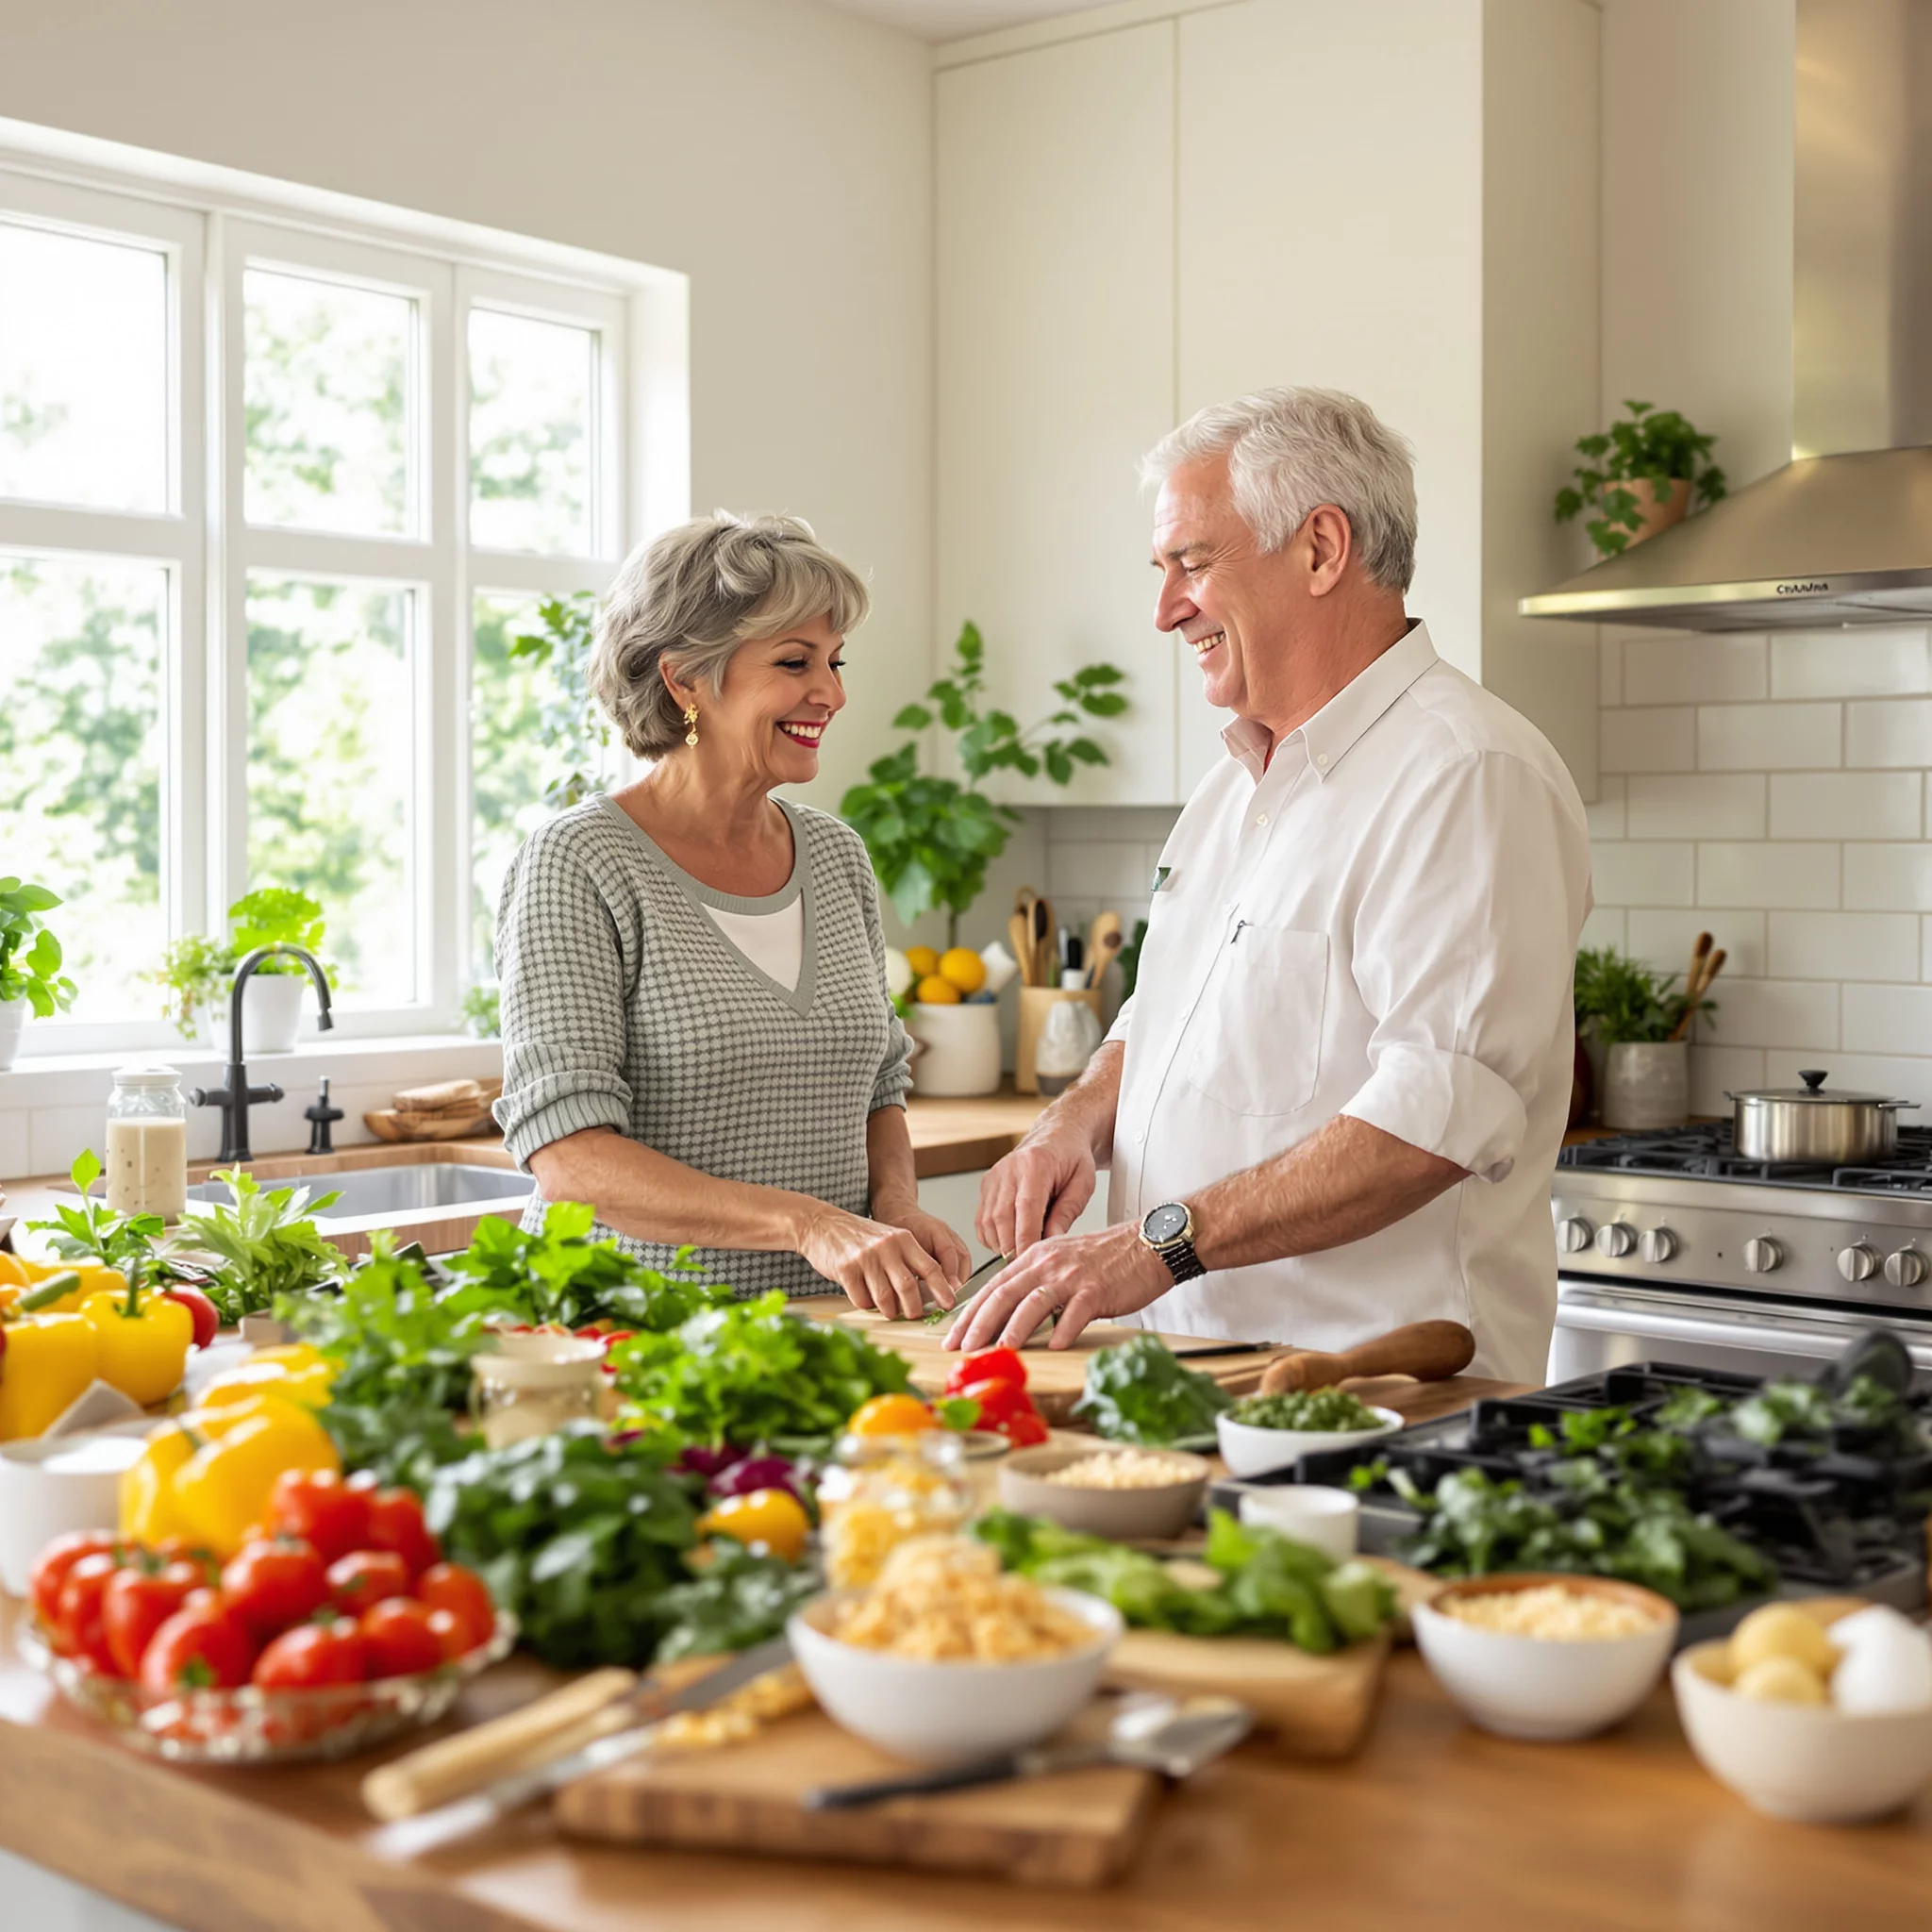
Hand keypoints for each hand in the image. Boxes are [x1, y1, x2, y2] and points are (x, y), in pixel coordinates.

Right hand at [799, 1206, 961, 1321]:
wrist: (823, 1225)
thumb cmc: (861, 1238)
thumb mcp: (890, 1240)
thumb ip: (908, 1261)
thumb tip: (930, 1294)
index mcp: (903, 1239)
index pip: (930, 1267)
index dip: (942, 1289)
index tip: (949, 1304)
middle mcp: (887, 1247)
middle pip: (909, 1287)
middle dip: (914, 1308)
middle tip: (914, 1315)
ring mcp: (866, 1258)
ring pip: (885, 1298)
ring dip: (890, 1311)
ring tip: (891, 1312)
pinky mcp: (846, 1269)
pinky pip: (862, 1299)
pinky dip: (866, 1304)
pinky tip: (866, 1298)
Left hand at [944, 1222, 1171, 1351]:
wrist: (1147, 1244)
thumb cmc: (1106, 1259)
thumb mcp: (1062, 1262)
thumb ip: (1037, 1282)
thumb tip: (1012, 1314)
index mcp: (1035, 1257)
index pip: (993, 1286)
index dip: (970, 1312)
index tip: (953, 1336)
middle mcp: (1048, 1264)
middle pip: (1004, 1294)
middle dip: (979, 1323)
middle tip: (962, 1349)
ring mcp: (1072, 1276)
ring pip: (1034, 1302)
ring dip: (1015, 1329)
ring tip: (1000, 1350)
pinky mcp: (1097, 1289)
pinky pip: (1077, 1312)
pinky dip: (1064, 1329)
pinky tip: (1055, 1346)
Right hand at [976, 1131, 1097, 1256]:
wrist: (1056, 1136)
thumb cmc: (1072, 1158)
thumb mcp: (1083, 1183)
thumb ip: (1067, 1212)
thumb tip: (1050, 1241)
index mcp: (1036, 1164)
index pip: (1025, 1208)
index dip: (1026, 1239)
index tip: (1031, 1260)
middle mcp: (1009, 1169)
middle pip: (1001, 1218)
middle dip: (1013, 1248)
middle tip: (1027, 1265)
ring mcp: (994, 1176)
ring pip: (988, 1221)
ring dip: (1002, 1245)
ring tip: (1022, 1253)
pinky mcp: (986, 1185)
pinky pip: (982, 1220)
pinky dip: (992, 1237)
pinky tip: (1010, 1241)